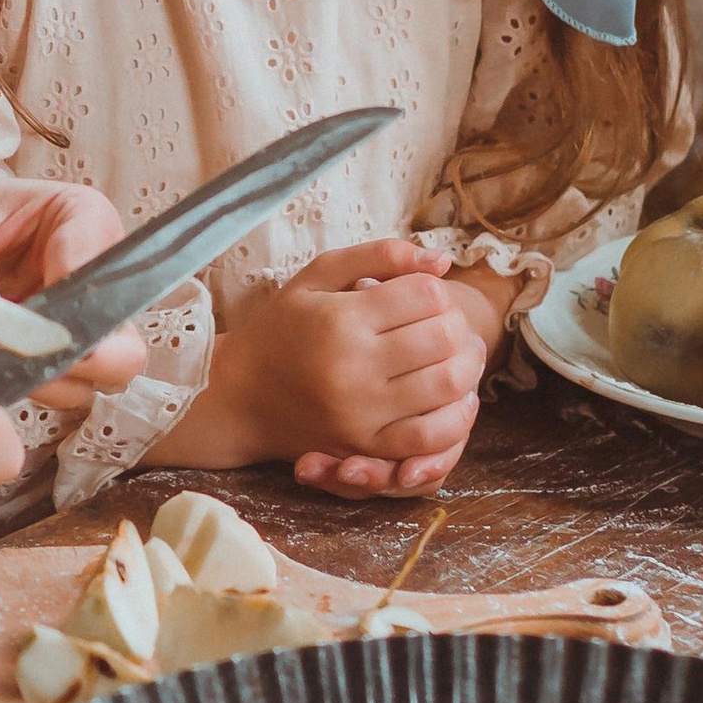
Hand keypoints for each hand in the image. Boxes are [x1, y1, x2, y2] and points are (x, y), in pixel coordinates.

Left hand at [0, 149, 146, 414]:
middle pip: (110, 322)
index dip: (92, 264)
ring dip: (50, 381)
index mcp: (40, 216)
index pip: (96, 233)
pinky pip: (18, 405)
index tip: (63, 294)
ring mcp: (20, 335)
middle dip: (97, 346)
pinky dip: (0, 406)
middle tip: (55, 358)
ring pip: (77, 375)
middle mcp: (45, 279)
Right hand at [184, 239, 491, 497]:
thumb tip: (444, 261)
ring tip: (455, 357)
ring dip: (464, 367)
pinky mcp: (365, 446)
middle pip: (444, 338)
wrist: (238, 394)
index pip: (426, 295)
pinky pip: (431, 437)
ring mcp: (361, 412)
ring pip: (448, 385)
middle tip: (446, 325)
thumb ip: (380, 255)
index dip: (436, 290)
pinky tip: (455, 400)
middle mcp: (353, 366)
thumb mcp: (318, 275)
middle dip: (456, 326)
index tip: (422, 296)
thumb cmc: (283, 327)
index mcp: (341, 318)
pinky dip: (455, 418)